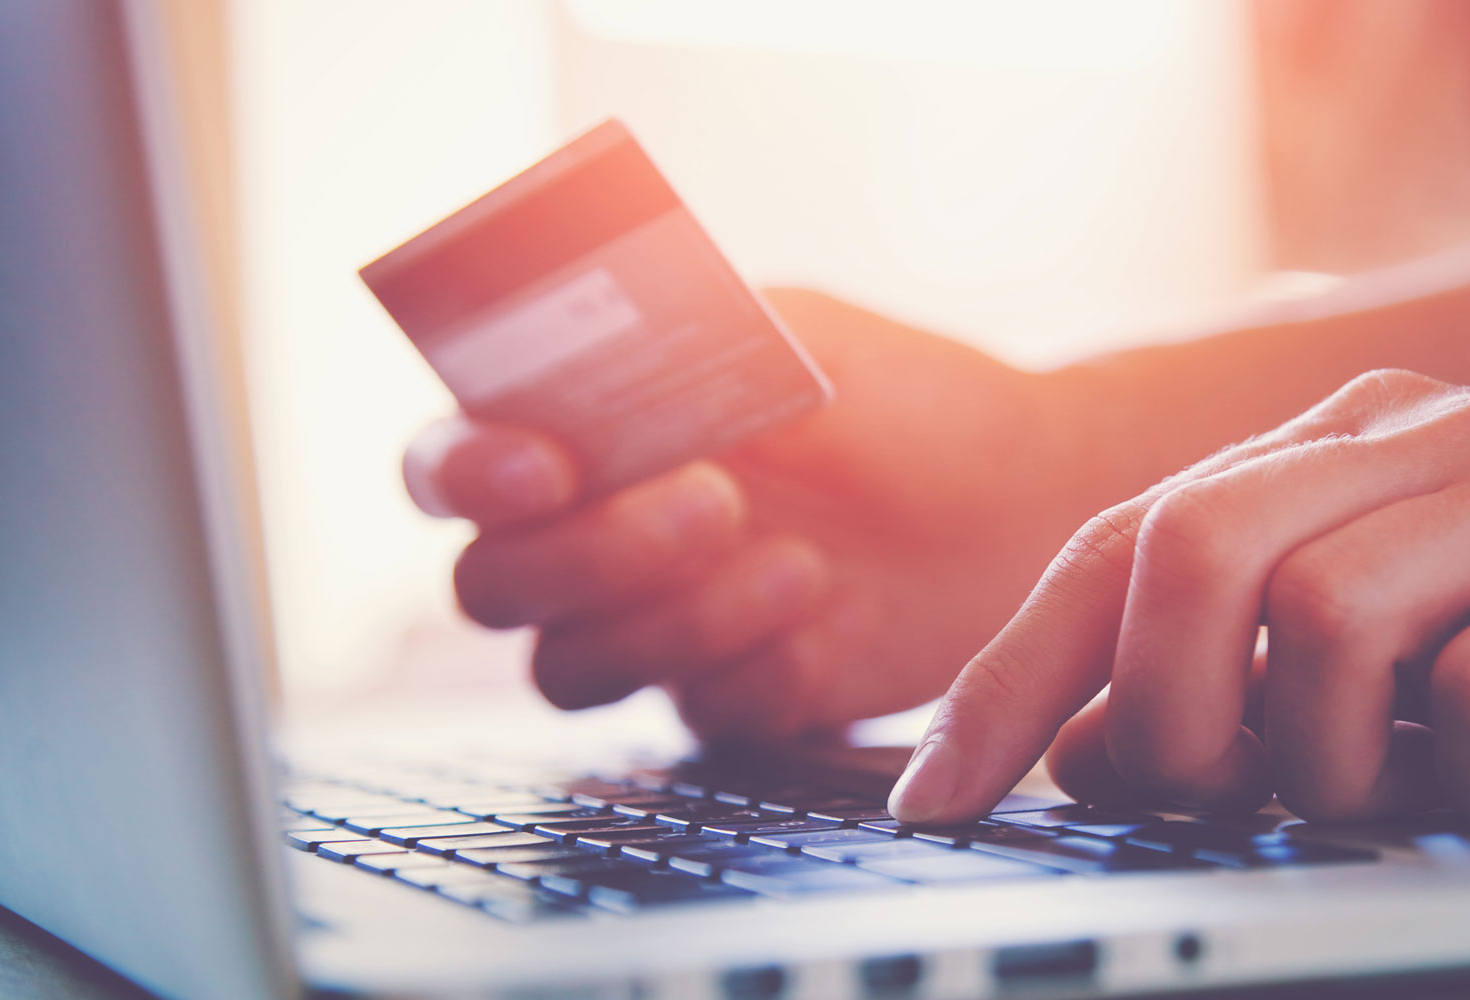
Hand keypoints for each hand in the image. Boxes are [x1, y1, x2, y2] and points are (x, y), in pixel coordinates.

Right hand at [404, 290, 1108, 737]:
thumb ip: (682, 333)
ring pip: (571, 670)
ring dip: (675, 620)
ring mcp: (655, 630)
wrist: (1020, 493)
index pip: (449, 467)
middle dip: (591, 552)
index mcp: (582, 436)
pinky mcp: (729, 700)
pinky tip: (838, 617)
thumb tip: (588, 331)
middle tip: (719, 500)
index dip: (464, 474)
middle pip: (491, 586)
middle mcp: (594, 541)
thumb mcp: (793, 332)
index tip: (542, 466)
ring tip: (804, 562)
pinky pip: (695, 716)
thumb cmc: (901, 397)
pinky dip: (760, 671)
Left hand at [891, 369, 1469, 823]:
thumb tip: (1084, 751)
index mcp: (1341, 450)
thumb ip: (1244, 684)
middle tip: (1219, 800)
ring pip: (1330, 615)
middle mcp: (1425, 438)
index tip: (934, 800)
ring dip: (1340, 758)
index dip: (1013, 677)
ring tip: (1417, 783)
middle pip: (1196, 547)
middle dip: (1166, 715)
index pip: (1124, 544)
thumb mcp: (1401, 662)